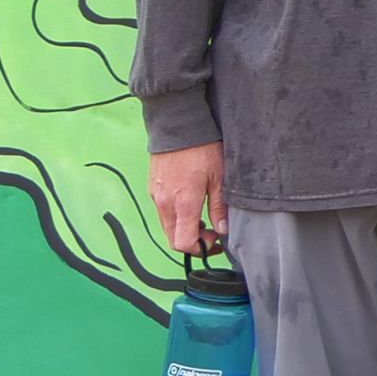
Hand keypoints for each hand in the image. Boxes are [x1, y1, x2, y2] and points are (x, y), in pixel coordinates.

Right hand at [148, 142, 224, 259]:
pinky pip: (163, 213)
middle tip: (212, 232)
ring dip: (184, 230)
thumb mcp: (219, 178)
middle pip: (173, 239)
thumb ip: (220, 207)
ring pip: (167, 227)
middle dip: (193, 242)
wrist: (177, 126)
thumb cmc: (201, 149)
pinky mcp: (153, 189)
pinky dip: (176, 217)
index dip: (200, 249)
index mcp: (183, 204)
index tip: (215, 241)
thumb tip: (223, 230)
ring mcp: (156, 197)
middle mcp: (164, 204)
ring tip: (204, 217)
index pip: (183, 243)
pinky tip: (191, 205)